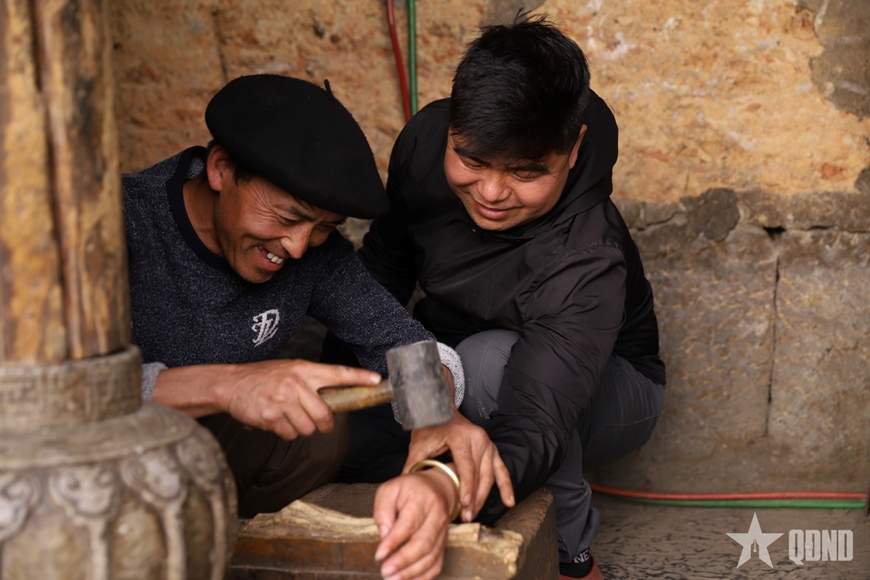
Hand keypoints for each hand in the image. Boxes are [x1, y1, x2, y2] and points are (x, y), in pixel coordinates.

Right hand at [152, 359, 381, 439]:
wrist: (230, 383)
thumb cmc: (263, 377)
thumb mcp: (289, 370)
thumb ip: (310, 380)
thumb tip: (333, 397)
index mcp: (304, 369)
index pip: (337, 373)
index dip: (359, 378)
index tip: (377, 380)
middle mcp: (296, 383)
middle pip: (325, 414)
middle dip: (324, 424)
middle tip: (319, 423)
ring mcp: (283, 400)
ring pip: (308, 428)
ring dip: (301, 428)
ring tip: (288, 416)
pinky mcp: (272, 416)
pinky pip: (290, 434)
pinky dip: (285, 432)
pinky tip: (275, 420)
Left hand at [373, 469, 455, 579]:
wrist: (436, 488)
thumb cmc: (408, 490)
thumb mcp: (390, 490)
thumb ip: (383, 511)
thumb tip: (385, 536)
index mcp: (423, 499)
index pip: (409, 523)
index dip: (394, 541)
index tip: (379, 555)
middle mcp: (437, 516)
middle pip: (424, 543)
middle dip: (403, 561)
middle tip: (385, 571)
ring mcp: (443, 531)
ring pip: (431, 556)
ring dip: (412, 572)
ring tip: (393, 579)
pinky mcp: (444, 543)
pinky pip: (437, 564)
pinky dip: (424, 576)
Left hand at [404, 410, 514, 521]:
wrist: (443, 410)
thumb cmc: (431, 426)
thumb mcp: (419, 443)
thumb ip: (413, 464)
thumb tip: (405, 486)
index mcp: (460, 436)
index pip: (466, 465)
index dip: (466, 486)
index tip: (464, 504)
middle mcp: (478, 439)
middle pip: (480, 474)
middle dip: (474, 497)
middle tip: (467, 516)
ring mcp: (488, 444)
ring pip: (490, 475)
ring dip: (484, 497)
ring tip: (476, 513)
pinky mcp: (492, 449)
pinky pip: (502, 469)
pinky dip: (506, 486)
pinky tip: (509, 501)